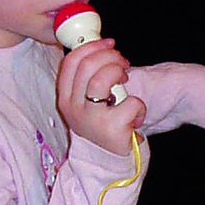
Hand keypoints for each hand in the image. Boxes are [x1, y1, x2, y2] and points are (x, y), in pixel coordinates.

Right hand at [56, 37, 143, 158]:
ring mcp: (91, 119)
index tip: (108, 44)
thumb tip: (102, 48)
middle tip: (122, 62)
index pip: (72, 61)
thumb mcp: (87, 102)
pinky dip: (138, 105)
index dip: (92, 46)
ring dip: (119, 72)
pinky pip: (130, 103)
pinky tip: (135, 115)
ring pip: (103, 78)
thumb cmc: (101, 124)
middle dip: (110, 56)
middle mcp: (73, 108)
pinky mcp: (111, 129)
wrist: (107, 161)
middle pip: (87, 65)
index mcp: (65, 98)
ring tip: (126, 80)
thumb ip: (88, 78)